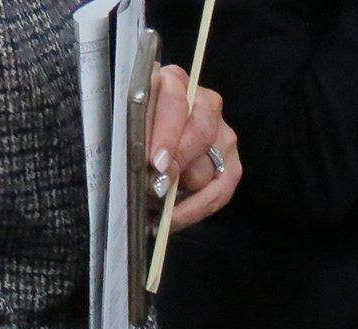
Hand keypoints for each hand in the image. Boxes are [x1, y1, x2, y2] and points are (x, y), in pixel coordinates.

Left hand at [146, 64, 239, 229]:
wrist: (148, 137)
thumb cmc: (132, 127)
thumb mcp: (127, 119)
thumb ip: (134, 130)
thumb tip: (142, 164)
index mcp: (173, 81)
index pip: (176, 101)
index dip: (167, 133)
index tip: (155, 161)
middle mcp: (204, 102)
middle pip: (201, 131)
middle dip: (179, 161)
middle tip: (158, 184)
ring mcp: (222, 132)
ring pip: (208, 165)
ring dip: (182, 186)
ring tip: (155, 202)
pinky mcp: (230, 162)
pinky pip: (220, 191)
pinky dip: (195, 208)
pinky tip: (174, 219)